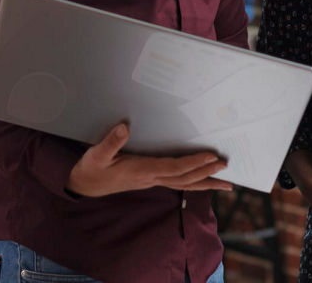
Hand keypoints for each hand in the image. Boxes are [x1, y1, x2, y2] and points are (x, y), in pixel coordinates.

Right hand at [66, 123, 231, 197]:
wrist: (84, 185)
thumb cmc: (92, 169)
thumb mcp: (96, 154)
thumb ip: (110, 142)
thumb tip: (124, 127)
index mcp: (141, 170)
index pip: (174, 168)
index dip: (194, 163)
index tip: (211, 157)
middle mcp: (150, 178)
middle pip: (185, 179)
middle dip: (207, 174)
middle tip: (227, 168)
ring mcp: (151, 181)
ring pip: (183, 184)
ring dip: (205, 182)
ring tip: (225, 183)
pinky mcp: (150, 180)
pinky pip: (177, 182)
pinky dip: (193, 182)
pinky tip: (202, 180)